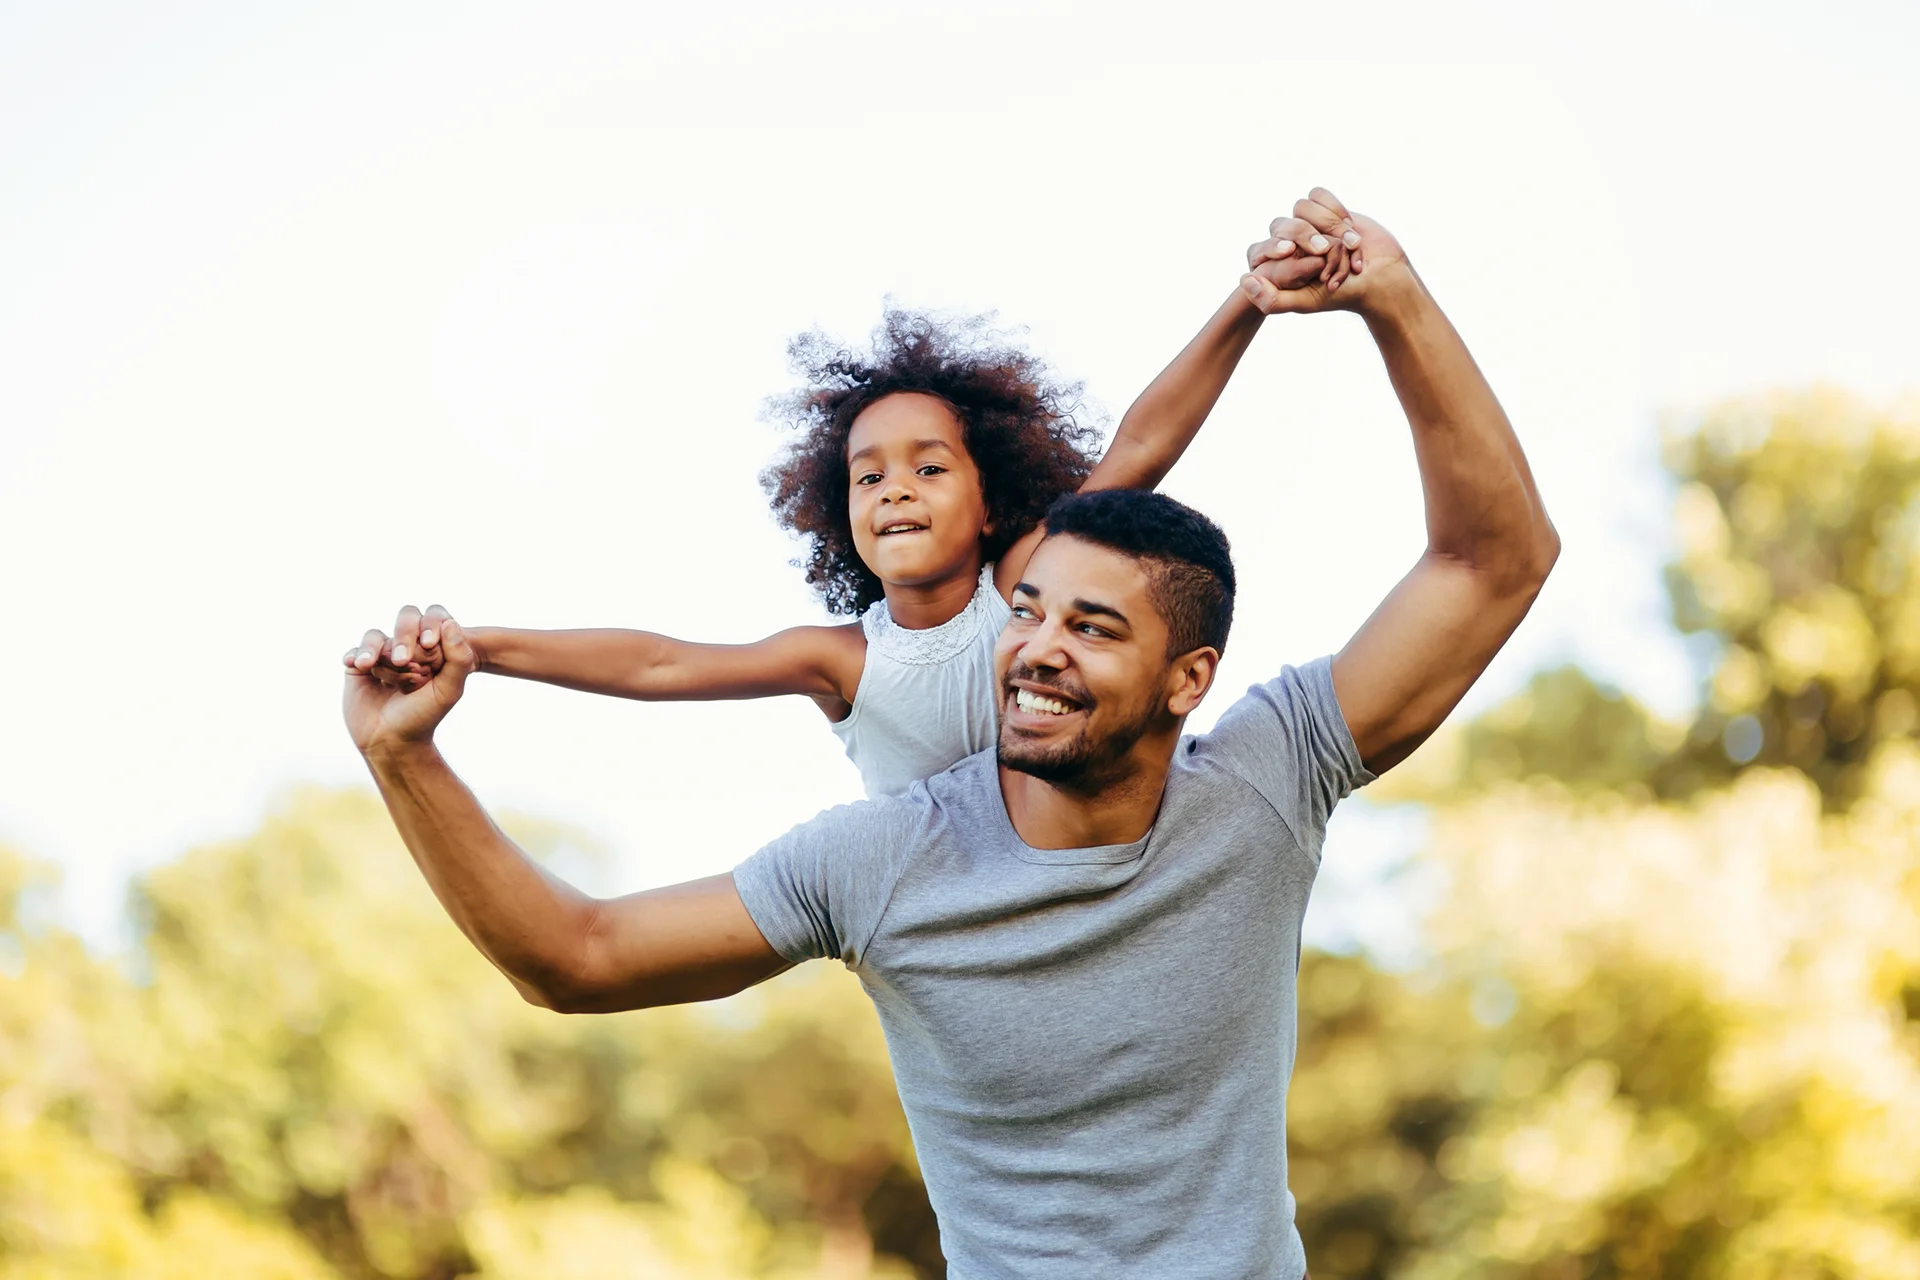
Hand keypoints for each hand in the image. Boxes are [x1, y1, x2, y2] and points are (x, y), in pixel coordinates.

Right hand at [342, 605, 474, 755]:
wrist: (391, 741)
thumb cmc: (423, 717)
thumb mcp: (448, 690)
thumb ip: (458, 659)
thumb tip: (450, 622)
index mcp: (434, 650)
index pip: (433, 620)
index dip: (430, 627)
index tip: (429, 644)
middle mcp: (409, 648)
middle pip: (405, 620)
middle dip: (404, 637)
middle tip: (403, 662)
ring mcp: (383, 657)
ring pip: (377, 636)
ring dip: (376, 649)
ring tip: (371, 666)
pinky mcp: (359, 667)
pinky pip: (355, 650)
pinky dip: (356, 654)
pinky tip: (357, 665)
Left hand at [1240, 187, 1409, 315]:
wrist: (1381, 277)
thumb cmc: (1342, 294)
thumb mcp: (1304, 302)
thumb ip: (1271, 300)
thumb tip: (1243, 280)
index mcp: (1278, 265)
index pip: (1261, 247)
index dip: (1274, 247)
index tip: (1290, 252)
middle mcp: (1289, 243)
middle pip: (1283, 225)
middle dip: (1307, 237)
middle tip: (1326, 252)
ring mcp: (1308, 224)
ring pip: (1302, 208)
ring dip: (1327, 226)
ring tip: (1348, 247)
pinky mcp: (1326, 209)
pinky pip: (1318, 195)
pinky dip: (1335, 210)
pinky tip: (1350, 230)